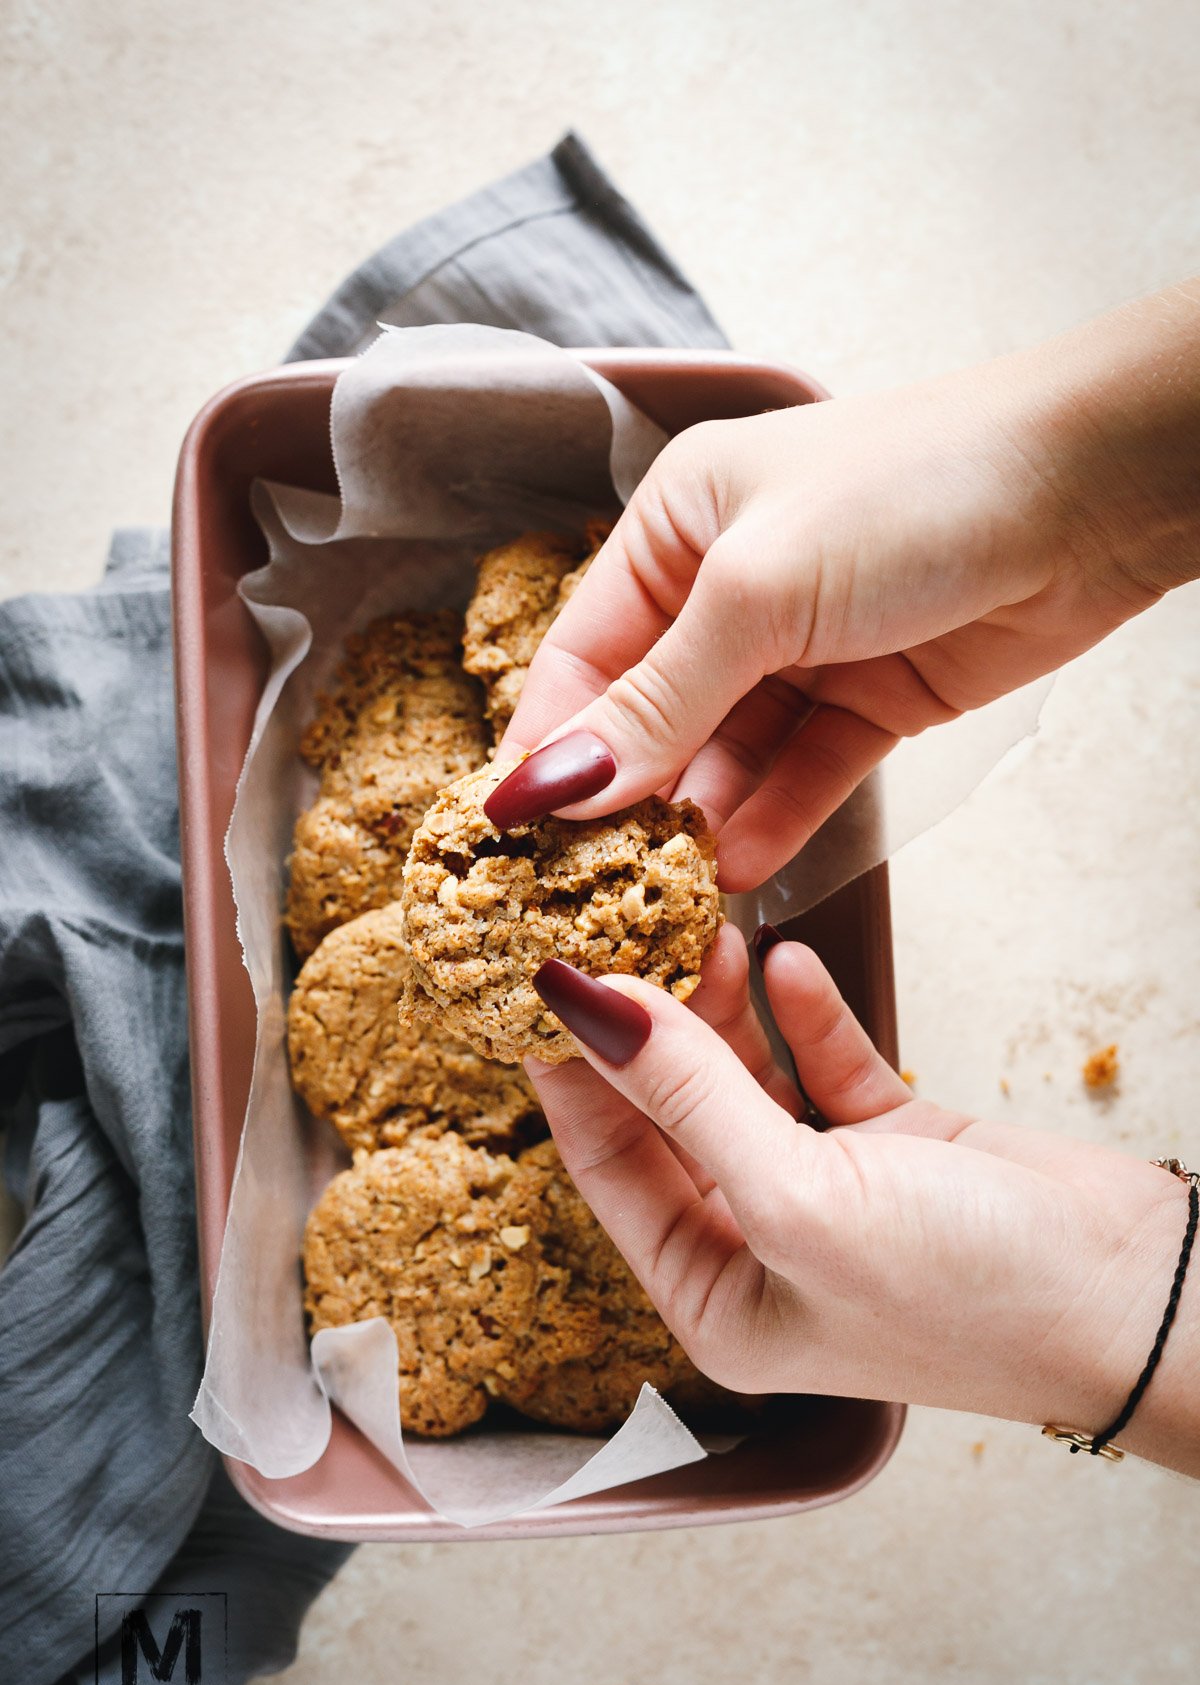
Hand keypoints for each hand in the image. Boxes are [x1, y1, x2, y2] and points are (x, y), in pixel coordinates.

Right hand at [495, 283, 1199, 889]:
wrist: (1094, 490)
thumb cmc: (912, 488)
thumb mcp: (757, 593)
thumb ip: (656, 702)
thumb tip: (548, 789)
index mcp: (675, 526)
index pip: (580, 658)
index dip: (547, 750)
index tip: (510, 843)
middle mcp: (726, 591)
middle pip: (648, 721)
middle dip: (622, 804)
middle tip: (586, 893)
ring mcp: (800, 651)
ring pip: (723, 761)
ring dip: (696, 828)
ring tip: (663, 901)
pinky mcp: (867, 702)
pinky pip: (800, 777)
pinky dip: (771, 825)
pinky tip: (739, 877)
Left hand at [525, 925, 1199, 1475]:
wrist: (1140, 1299)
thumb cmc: (970, 1299)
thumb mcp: (798, 1199)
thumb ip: (688, 1096)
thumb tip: (587, 1009)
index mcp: (716, 1300)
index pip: (607, 1168)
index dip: (570, 1072)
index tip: (538, 978)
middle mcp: (762, 1247)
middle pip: (670, 1114)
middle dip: (647, 1025)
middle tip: (620, 932)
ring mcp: (829, 1190)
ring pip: (744, 1079)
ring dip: (722, 1007)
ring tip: (705, 929)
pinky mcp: (895, 1143)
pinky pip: (824, 1064)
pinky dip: (803, 1014)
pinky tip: (788, 960)